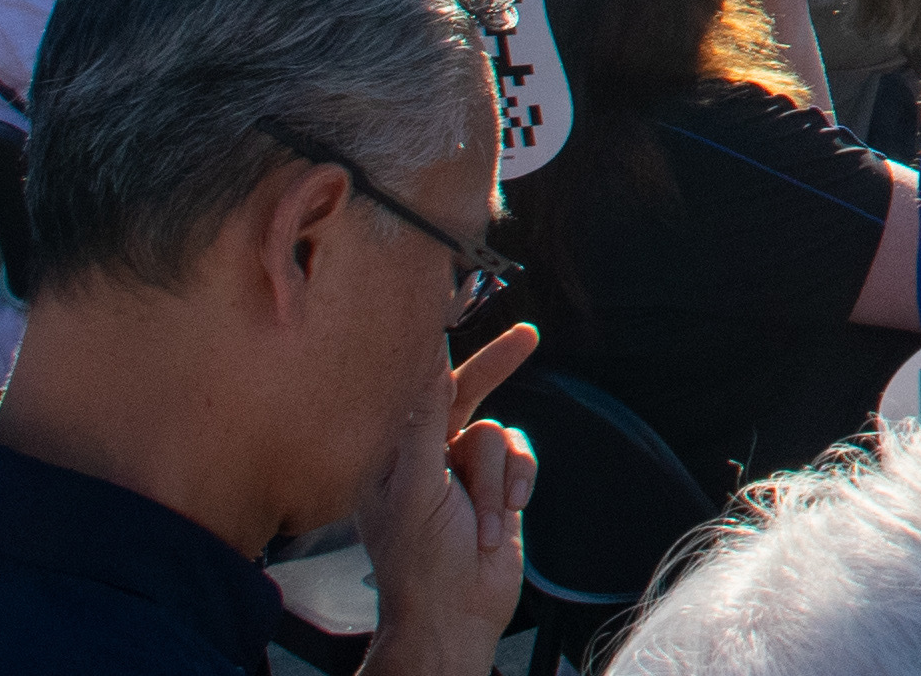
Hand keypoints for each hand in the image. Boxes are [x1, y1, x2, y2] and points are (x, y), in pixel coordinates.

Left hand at [363, 326, 541, 675]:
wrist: (455, 615)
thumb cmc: (419, 562)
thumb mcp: (415, 489)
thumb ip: (424, 426)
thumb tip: (428, 369)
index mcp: (393, 456)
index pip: (414, 392)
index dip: (434, 351)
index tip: (454, 306)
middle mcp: (427, 457)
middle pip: (466, 395)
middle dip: (496, 370)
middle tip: (528, 338)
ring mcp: (464, 474)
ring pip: (498, 435)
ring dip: (498, 478)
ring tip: (485, 519)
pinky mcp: (498, 490)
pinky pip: (521, 457)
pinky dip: (518, 485)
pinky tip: (505, 516)